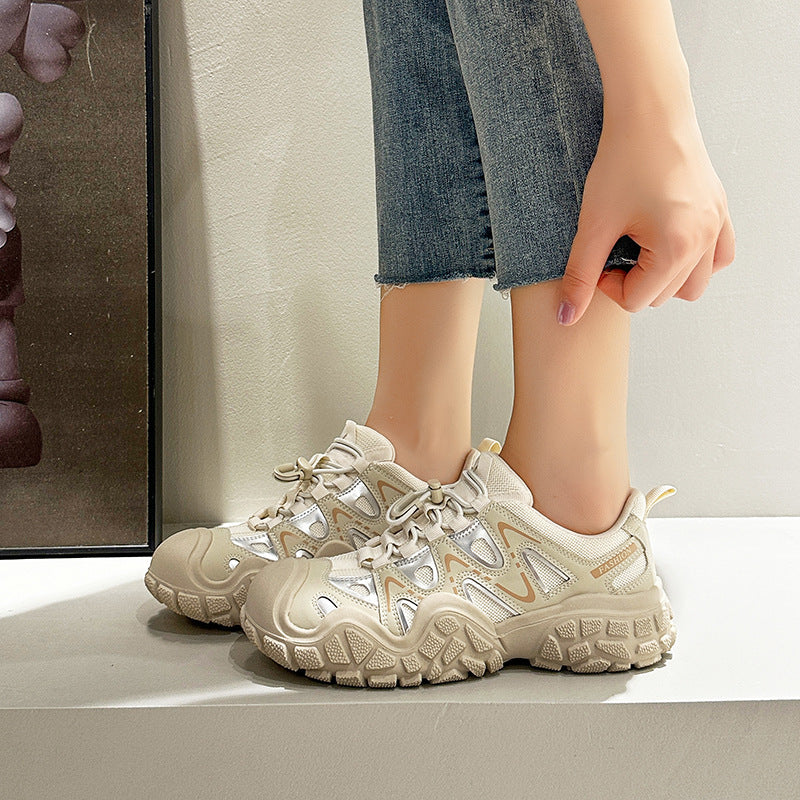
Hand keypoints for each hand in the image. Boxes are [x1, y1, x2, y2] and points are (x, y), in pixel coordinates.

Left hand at [558, 112, 735, 324]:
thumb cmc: (621, 162)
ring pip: (695, 283)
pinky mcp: (720, 210)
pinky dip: (695, 261)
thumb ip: (580, 276)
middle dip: (635, 282)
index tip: (597, 258)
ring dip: (665, 278)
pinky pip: (719, 256)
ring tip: (639, 248)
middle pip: (665, 296)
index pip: (638, 301)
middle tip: (614, 249)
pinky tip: (667, 242)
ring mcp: (718, 225)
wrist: (649, 111)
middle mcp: (706, 240)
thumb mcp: (593, 225)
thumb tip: (565, 319)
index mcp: (678, 247)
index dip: (608, 286)